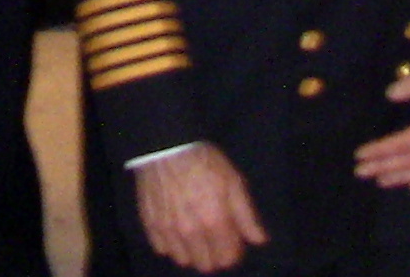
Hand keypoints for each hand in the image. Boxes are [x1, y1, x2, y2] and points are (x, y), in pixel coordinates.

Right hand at [133, 144, 268, 272]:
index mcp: (215, 222)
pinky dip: (170, 244)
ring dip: (191, 252)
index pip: (227, 259)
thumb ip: (246, 216)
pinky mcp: (150, 224)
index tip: (232, 239)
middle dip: (213, 255)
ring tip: (195, 235)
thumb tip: (259, 240)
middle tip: (214, 237)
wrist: (168, 145)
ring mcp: (168, 230)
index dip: (233, 251)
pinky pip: (162, 249)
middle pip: (205, 265)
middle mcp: (191, 232)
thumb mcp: (234, 182)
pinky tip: (176, 229)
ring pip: (183, 260)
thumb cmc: (205, 162)